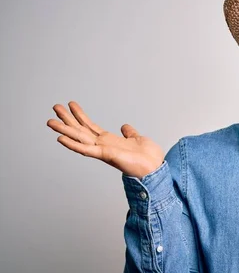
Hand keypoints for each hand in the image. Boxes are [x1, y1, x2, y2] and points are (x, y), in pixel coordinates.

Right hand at [47, 101, 164, 178]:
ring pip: (79, 138)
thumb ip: (129, 133)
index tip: (70, 104)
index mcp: (110, 141)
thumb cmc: (148, 157)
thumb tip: (125, 126)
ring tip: (50, 121)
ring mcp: (102, 151)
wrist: (155, 168)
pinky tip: (61, 138)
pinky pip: (86, 149)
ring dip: (64, 130)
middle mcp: (103, 145)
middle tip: (54, 107)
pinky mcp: (105, 155)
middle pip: (81, 130)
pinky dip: (73, 144)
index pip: (91, 126)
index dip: (80, 115)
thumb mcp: (137, 139)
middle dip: (68, 119)